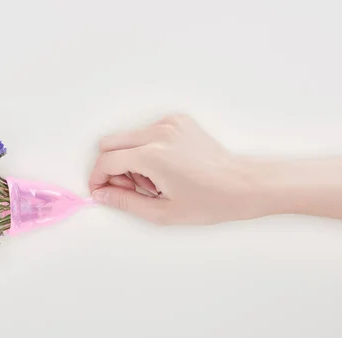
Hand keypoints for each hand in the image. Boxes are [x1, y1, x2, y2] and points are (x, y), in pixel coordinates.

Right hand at [88, 115, 263, 224]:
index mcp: (154, 155)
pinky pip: (146, 133)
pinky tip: (164, 168)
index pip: (107, 160)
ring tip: (154, 182)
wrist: (244, 185)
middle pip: (110, 143)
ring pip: (128, 138)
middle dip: (111, 167)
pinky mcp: (178, 121)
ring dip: (130, 160)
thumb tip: (101, 195)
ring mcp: (169, 123)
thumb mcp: (162, 212)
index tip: (100, 191)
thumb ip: (125, 203)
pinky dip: (146, 150)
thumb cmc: (210, 201)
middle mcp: (159, 133)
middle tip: (129, 188)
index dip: (97, 178)